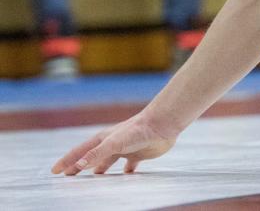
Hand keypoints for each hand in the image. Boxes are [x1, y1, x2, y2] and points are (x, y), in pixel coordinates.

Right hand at [52, 113, 176, 174]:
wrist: (162, 124)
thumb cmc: (138, 131)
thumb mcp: (114, 143)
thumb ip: (97, 154)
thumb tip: (79, 165)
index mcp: (104, 139)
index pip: (81, 151)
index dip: (67, 161)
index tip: (55, 171)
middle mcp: (113, 143)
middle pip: (92, 156)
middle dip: (80, 166)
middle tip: (68, 176)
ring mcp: (126, 148)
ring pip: (110, 161)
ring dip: (101, 169)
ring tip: (94, 177)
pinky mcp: (140, 153)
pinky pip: (130, 164)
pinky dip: (126, 171)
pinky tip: (126, 176)